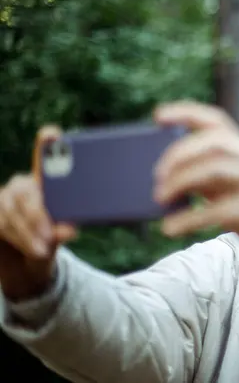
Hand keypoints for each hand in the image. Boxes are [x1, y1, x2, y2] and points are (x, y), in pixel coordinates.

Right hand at [0, 126, 76, 301]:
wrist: (26, 267)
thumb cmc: (47, 245)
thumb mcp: (59, 239)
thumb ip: (62, 232)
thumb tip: (68, 229)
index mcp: (46, 185)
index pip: (45, 158)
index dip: (46, 144)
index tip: (52, 133)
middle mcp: (22, 185)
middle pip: (25, 191)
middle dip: (37, 216)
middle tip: (49, 238)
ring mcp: (3, 197)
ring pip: (9, 209)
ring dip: (25, 232)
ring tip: (40, 250)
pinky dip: (13, 236)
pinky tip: (27, 248)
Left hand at [153, 101, 238, 273]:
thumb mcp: (225, 187)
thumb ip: (203, 174)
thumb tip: (163, 174)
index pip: (217, 121)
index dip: (187, 113)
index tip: (157, 116)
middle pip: (215, 141)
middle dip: (180, 154)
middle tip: (157, 175)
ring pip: (214, 169)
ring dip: (180, 182)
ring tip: (160, 198)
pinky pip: (217, 209)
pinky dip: (188, 219)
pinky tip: (170, 228)